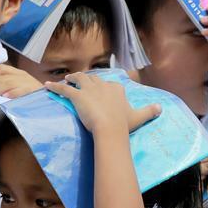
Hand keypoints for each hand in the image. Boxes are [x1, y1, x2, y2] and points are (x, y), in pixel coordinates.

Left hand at [0, 64, 41, 100]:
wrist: (52, 100)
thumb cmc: (33, 97)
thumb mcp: (19, 88)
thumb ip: (6, 86)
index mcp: (18, 73)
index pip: (0, 70)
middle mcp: (23, 75)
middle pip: (2, 77)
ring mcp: (29, 82)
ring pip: (8, 82)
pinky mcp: (34, 91)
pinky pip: (22, 90)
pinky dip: (13, 93)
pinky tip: (6, 96)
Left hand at [45, 73, 160, 133]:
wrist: (110, 129)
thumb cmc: (124, 124)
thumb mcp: (138, 117)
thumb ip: (149, 111)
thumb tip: (160, 108)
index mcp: (116, 89)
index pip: (108, 84)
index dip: (103, 86)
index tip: (99, 88)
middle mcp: (103, 85)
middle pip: (93, 78)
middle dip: (86, 78)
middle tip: (79, 80)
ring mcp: (89, 89)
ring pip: (78, 79)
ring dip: (71, 78)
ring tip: (67, 79)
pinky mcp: (77, 95)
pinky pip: (63, 89)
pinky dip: (54, 87)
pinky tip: (46, 86)